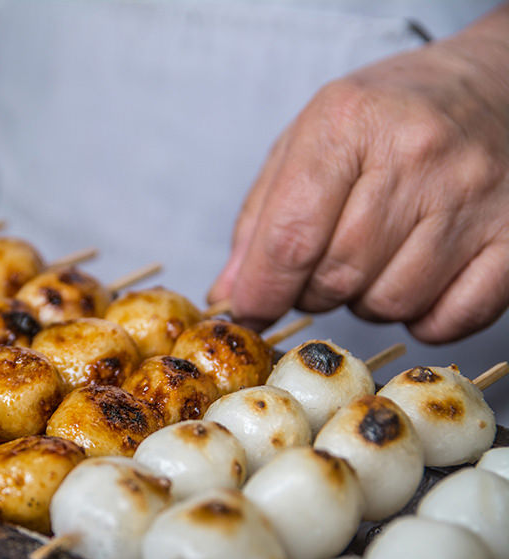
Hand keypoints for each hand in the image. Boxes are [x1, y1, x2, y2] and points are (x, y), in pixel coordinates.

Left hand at [208, 5, 508, 343]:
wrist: (496, 83)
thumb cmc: (391, 114)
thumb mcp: (309, 138)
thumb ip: (263, 217)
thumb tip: (233, 294)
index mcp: (349, 124)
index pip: (289, 238)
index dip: (261, 291)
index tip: (249, 309)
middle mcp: (416, 156)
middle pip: (337, 276)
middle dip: (312, 292)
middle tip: (319, 269)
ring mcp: (473, 197)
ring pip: (390, 302)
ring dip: (367, 302)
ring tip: (373, 261)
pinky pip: (451, 318)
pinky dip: (424, 317)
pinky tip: (418, 279)